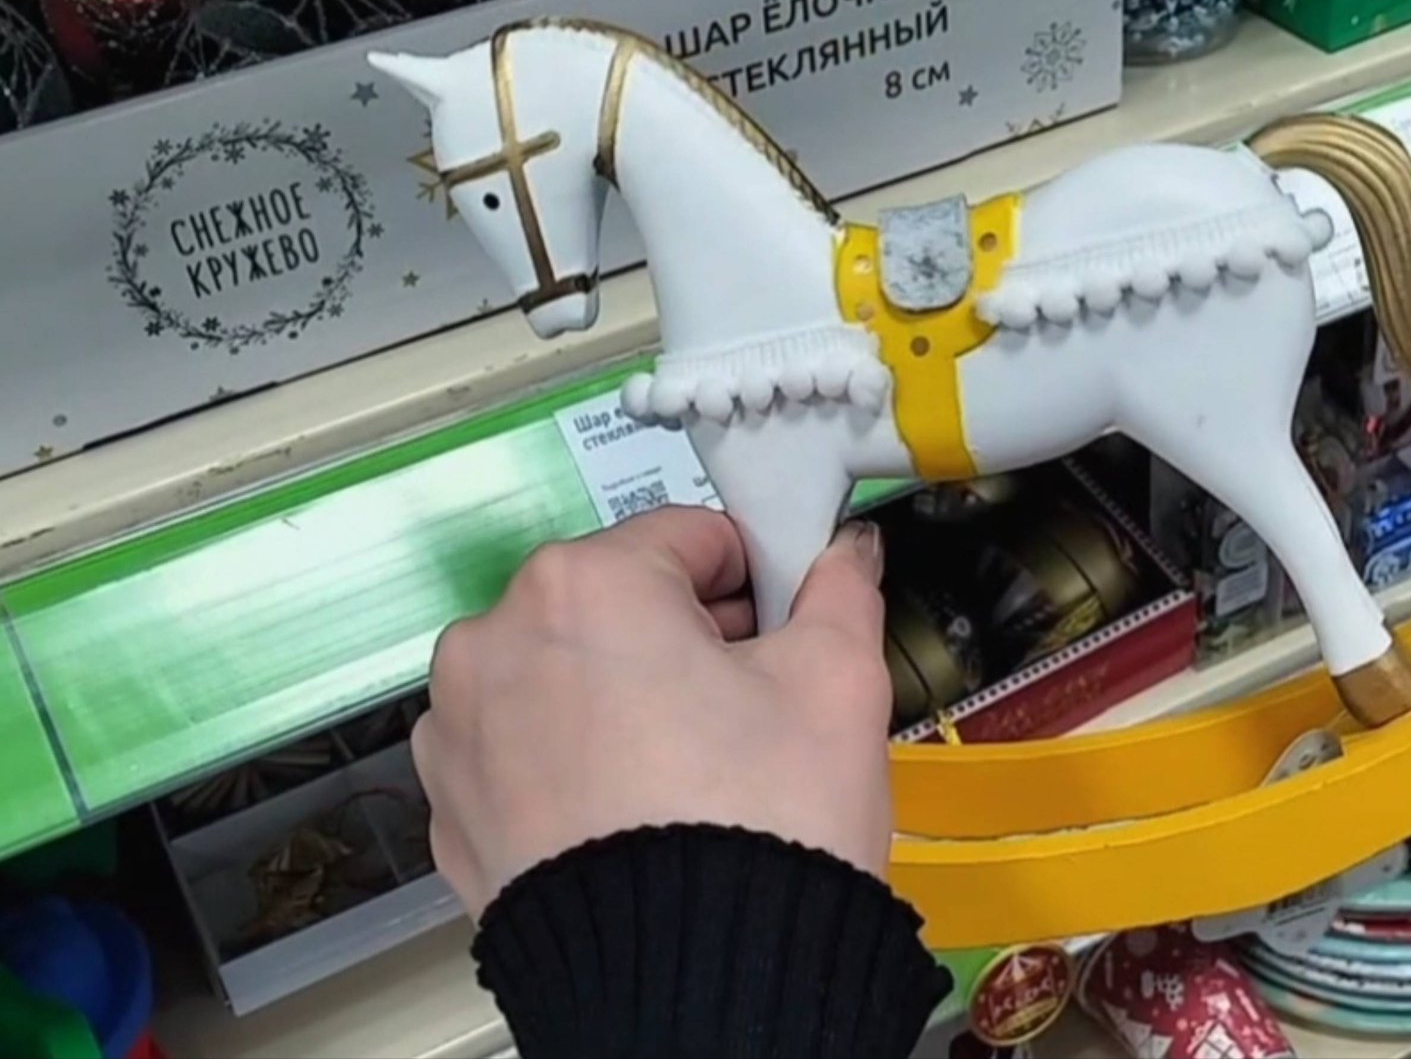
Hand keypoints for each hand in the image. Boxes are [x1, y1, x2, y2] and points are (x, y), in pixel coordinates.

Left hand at [416, 507, 892, 917]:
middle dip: (686, 640)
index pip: (689, 537)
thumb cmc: (758, 828)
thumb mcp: (837, 683)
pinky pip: (526, 756)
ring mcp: (461, 735)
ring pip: (565, 678)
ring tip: (697, 771)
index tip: (784, 620)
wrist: (699, 987)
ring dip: (624, 699)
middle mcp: (496, 644)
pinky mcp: (454, 814)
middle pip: (617, 605)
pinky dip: (578, 767)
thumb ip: (838, 592)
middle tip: (753, 704)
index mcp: (585, 586)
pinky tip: (642, 811)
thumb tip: (843, 558)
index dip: (755, 577)